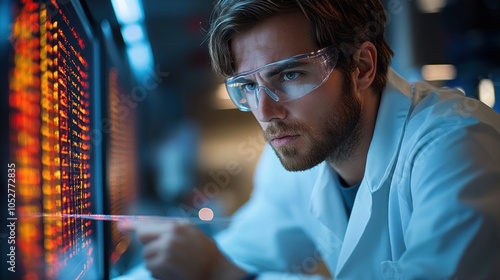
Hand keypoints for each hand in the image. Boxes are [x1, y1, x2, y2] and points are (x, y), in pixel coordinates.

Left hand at [118, 220, 245, 279]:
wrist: (217, 272)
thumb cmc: (203, 253)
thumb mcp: (189, 232)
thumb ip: (166, 227)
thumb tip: (136, 226)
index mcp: (176, 226)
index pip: (146, 223)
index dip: (133, 225)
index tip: (121, 226)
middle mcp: (169, 236)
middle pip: (142, 237)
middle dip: (149, 244)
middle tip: (163, 250)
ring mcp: (165, 251)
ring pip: (146, 255)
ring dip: (156, 260)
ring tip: (175, 262)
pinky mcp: (163, 265)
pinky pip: (150, 268)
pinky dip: (159, 271)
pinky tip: (174, 271)